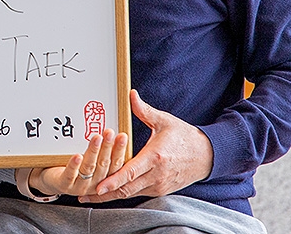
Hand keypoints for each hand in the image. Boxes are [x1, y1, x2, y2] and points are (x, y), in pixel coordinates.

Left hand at [24, 127, 128, 197]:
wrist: (55, 182)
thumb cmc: (77, 168)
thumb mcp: (93, 159)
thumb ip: (103, 149)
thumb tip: (113, 130)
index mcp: (105, 178)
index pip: (116, 164)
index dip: (120, 150)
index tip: (122, 136)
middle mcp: (95, 184)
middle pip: (103, 164)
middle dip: (107, 147)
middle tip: (109, 132)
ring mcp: (80, 186)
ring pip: (88, 168)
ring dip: (93, 152)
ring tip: (96, 138)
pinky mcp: (65, 185)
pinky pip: (70, 175)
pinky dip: (74, 165)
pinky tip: (77, 156)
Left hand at [80, 89, 212, 203]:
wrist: (206, 155)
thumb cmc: (184, 136)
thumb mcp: (164, 121)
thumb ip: (144, 110)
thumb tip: (131, 94)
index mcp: (155, 157)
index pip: (130, 172)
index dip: (112, 181)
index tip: (98, 187)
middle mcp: (156, 175)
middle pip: (126, 189)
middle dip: (104, 194)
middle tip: (84, 195)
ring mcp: (159, 186)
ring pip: (131, 194)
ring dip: (111, 196)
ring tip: (91, 195)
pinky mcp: (160, 190)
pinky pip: (138, 193)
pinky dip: (124, 193)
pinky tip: (110, 193)